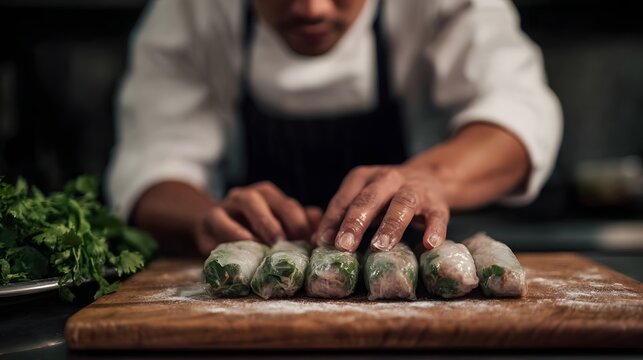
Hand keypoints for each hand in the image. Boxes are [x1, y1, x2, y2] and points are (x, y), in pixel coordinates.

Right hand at [194, 181, 321, 254]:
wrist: (213, 232)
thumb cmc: (250, 234)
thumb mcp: (274, 231)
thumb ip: (298, 225)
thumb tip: (319, 221)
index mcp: (269, 196)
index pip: (289, 204)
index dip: (302, 223)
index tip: (311, 244)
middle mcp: (250, 195)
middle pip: (271, 197)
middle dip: (286, 217)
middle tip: (296, 239)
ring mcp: (229, 203)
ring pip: (247, 201)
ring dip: (263, 220)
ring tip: (274, 241)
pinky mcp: (210, 218)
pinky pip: (221, 220)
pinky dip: (234, 231)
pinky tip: (246, 242)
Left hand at [311, 165, 448, 251]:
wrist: (429, 178)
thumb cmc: (385, 198)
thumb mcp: (362, 201)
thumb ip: (342, 219)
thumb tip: (317, 243)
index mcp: (362, 177)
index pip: (344, 199)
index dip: (332, 220)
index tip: (322, 242)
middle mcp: (387, 178)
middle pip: (370, 198)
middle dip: (355, 222)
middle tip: (344, 245)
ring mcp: (414, 189)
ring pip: (402, 204)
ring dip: (390, 225)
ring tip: (380, 247)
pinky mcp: (437, 202)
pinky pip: (436, 215)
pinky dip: (434, 229)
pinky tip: (429, 244)